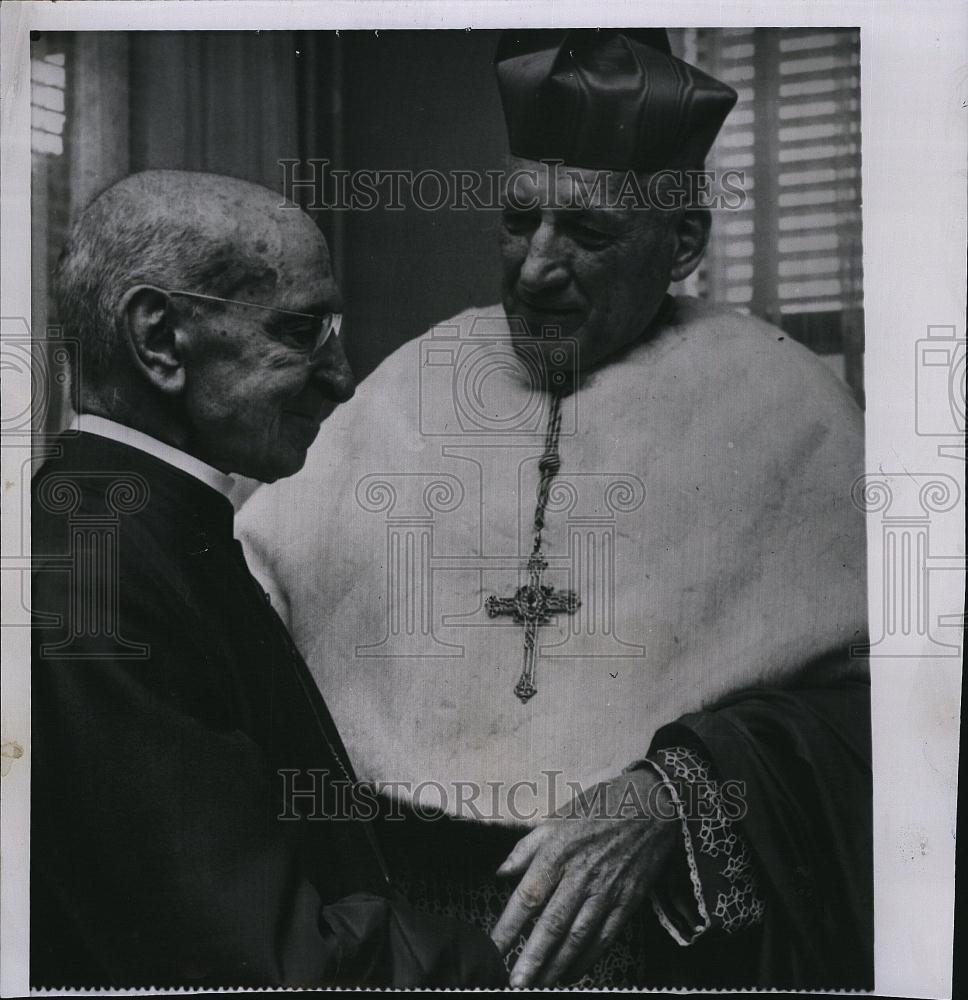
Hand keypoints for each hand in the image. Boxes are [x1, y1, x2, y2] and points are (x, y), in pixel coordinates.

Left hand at [490, 768, 679, 986]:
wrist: (652, 805)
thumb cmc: (599, 807)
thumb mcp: (557, 817)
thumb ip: (527, 847)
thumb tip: (501, 873)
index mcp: (558, 851)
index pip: (528, 896)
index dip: (509, 926)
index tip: (494, 947)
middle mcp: (580, 875)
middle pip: (551, 925)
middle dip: (531, 958)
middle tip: (515, 983)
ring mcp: (606, 891)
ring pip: (577, 937)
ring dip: (556, 965)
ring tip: (539, 984)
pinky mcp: (627, 901)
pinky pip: (604, 937)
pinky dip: (587, 959)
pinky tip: (572, 972)